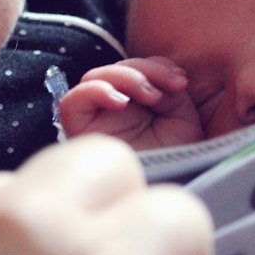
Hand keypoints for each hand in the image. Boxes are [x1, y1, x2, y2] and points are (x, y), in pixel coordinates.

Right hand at [58, 56, 203, 148]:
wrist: (174, 188)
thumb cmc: (178, 159)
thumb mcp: (183, 117)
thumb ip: (170, 90)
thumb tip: (161, 77)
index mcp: (135, 102)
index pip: (134, 68)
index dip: (157, 65)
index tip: (180, 81)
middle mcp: (111, 109)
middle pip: (114, 69)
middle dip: (144, 70)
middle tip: (170, 88)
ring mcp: (95, 120)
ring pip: (93, 78)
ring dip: (125, 77)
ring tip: (152, 97)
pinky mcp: (80, 133)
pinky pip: (72, 102)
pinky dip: (95, 91)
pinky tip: (121, 102)